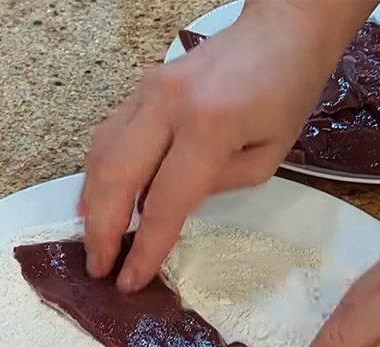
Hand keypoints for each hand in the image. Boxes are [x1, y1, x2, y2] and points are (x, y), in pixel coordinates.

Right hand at [79, 0, 376, 291]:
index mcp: (209, 127)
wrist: (281, 31)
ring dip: (92, 202)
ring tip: (94, 238)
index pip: (164, 202)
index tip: (130, 281)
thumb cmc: (287, 94)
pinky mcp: (141, 86)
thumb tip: (166, 207)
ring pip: (101, 154)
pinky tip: (98, 197)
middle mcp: (167, 106)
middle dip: (101, 231)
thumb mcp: (267, 156)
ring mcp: (147, 91)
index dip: (144, 248)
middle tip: (98, 267)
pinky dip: (98, 171)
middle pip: (116, 177)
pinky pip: (108, 134)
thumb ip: (214, 187)